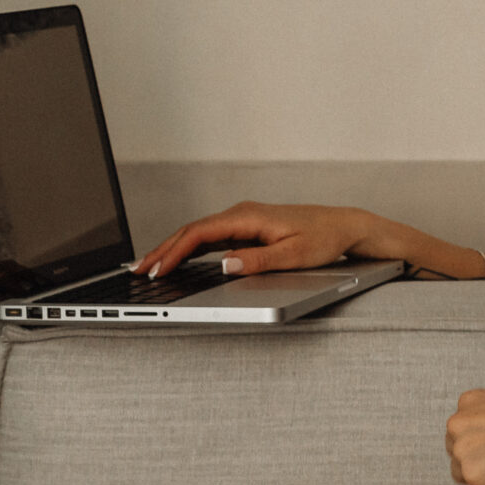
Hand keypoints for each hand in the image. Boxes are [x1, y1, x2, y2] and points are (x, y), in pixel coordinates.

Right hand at [136, 203, 402, 279]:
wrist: (345, 226)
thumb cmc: (324, 239)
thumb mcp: (294, 255)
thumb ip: (258, 260)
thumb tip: (224, 264)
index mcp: (247, 216)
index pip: (199, 233)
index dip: (174, 252)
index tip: (158, 269)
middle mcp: (241, 214)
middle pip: (190, 231)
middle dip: (162, 250)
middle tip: (139, 271)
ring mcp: (242, 220)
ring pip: (197, 234)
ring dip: (172, 249)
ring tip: (150, 268)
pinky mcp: (246, 229)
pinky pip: (209, 238)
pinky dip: (188, 249)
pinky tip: (178, 261)